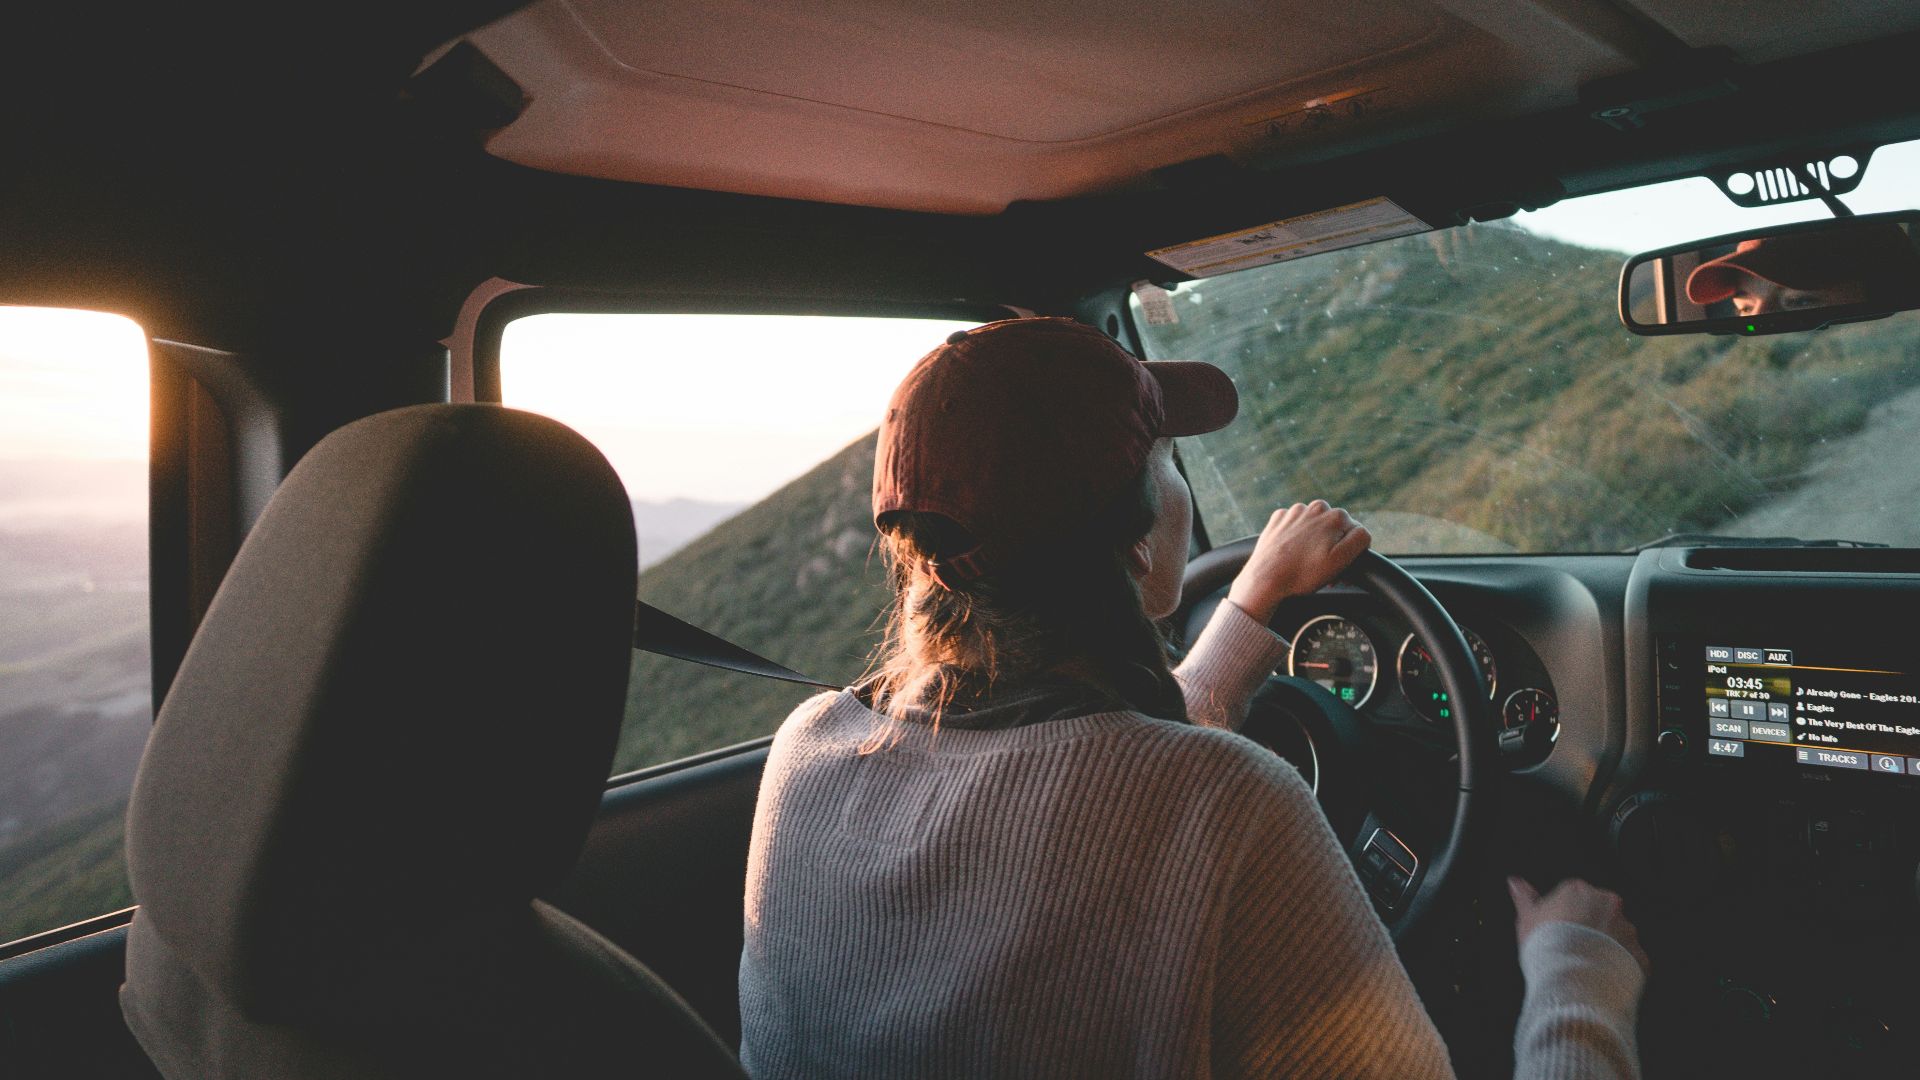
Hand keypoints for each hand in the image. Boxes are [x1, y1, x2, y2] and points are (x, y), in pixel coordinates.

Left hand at [1225, 500, 1370, 624]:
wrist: (1265, 578)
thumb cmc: (1303, 573)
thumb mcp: (1340, 560)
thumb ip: (1359, 539)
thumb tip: (1362, 530)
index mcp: (1335, 516)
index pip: (1354, 535)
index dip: (1348, 554)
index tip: (1338, 569)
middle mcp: (1315, 507)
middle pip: (1334, 530)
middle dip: (1331, 548)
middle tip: (1321, 570)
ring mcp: (1294, 512)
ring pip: (1314, 528)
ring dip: (1314, 543)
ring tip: (1305, 564)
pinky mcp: (1278, 519)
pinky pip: (1295, 528)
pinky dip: (1296, 540)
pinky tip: (1291, 555)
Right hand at [1508, 876, 1649, 975]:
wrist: (1573, 980)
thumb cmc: (1546, 946)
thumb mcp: (1527, 919)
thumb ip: (1524, 898)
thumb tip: (1514, 881)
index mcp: (1579, 891)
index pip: (1574, 897)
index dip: (1563, 916)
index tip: (1556, 933)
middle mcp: (1608, 905)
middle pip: (1599, 913)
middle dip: (1589, 929)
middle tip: (1572, 949)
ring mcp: (1627, 930)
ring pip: (1617, 937)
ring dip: (1606, 948)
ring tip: (1587, 968)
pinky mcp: (1639, 955)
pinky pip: (1630, 960)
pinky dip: (1619, 968)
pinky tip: (1602, 979)